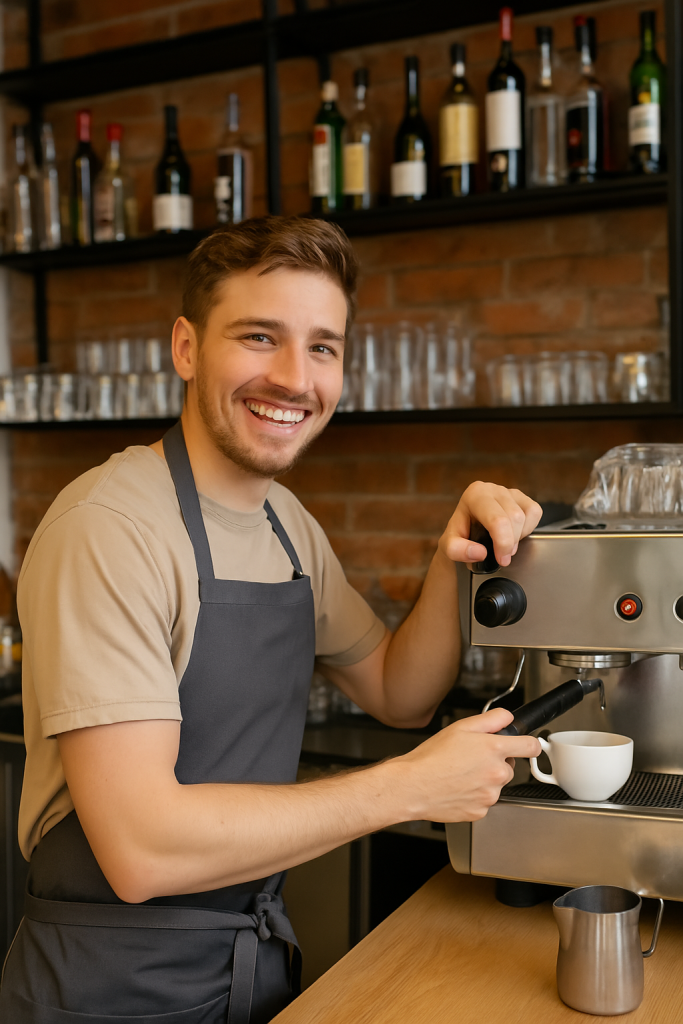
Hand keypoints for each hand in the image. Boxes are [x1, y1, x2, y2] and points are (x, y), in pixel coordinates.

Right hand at [392, 708, 541, 822]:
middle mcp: (497, 774)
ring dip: (485, 780)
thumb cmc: (432, 757)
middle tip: (471, 758)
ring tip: (460, 774)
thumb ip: (491, 719)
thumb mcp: (460, 727)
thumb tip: (508, 718)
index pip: (531, 747)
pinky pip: (484, 801)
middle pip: (509, 766)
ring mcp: (490, 795)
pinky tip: (458, 788)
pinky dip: (475, 795)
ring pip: (496, 784)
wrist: (413, 786)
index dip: (528, 744)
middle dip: (496, 761)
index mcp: (495, 749)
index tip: (525, 746)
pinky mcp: (481, 812)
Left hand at [439, 481, 541, 567]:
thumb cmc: (460, 536)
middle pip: (515, 518)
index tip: (501, 559)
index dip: (503, 543)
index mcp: (475, 495)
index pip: (498, 520)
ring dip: (519, 536)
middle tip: (502, 555)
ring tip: (505, 543)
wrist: (466, 532)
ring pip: (526, 515)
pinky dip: (528, 527)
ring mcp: (508, 491)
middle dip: (511, 542)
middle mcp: (492, 489)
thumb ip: (457, 550)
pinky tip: (514, 533)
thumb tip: (480, 552)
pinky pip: (535, 512)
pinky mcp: (521, 497)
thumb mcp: (449, 546)